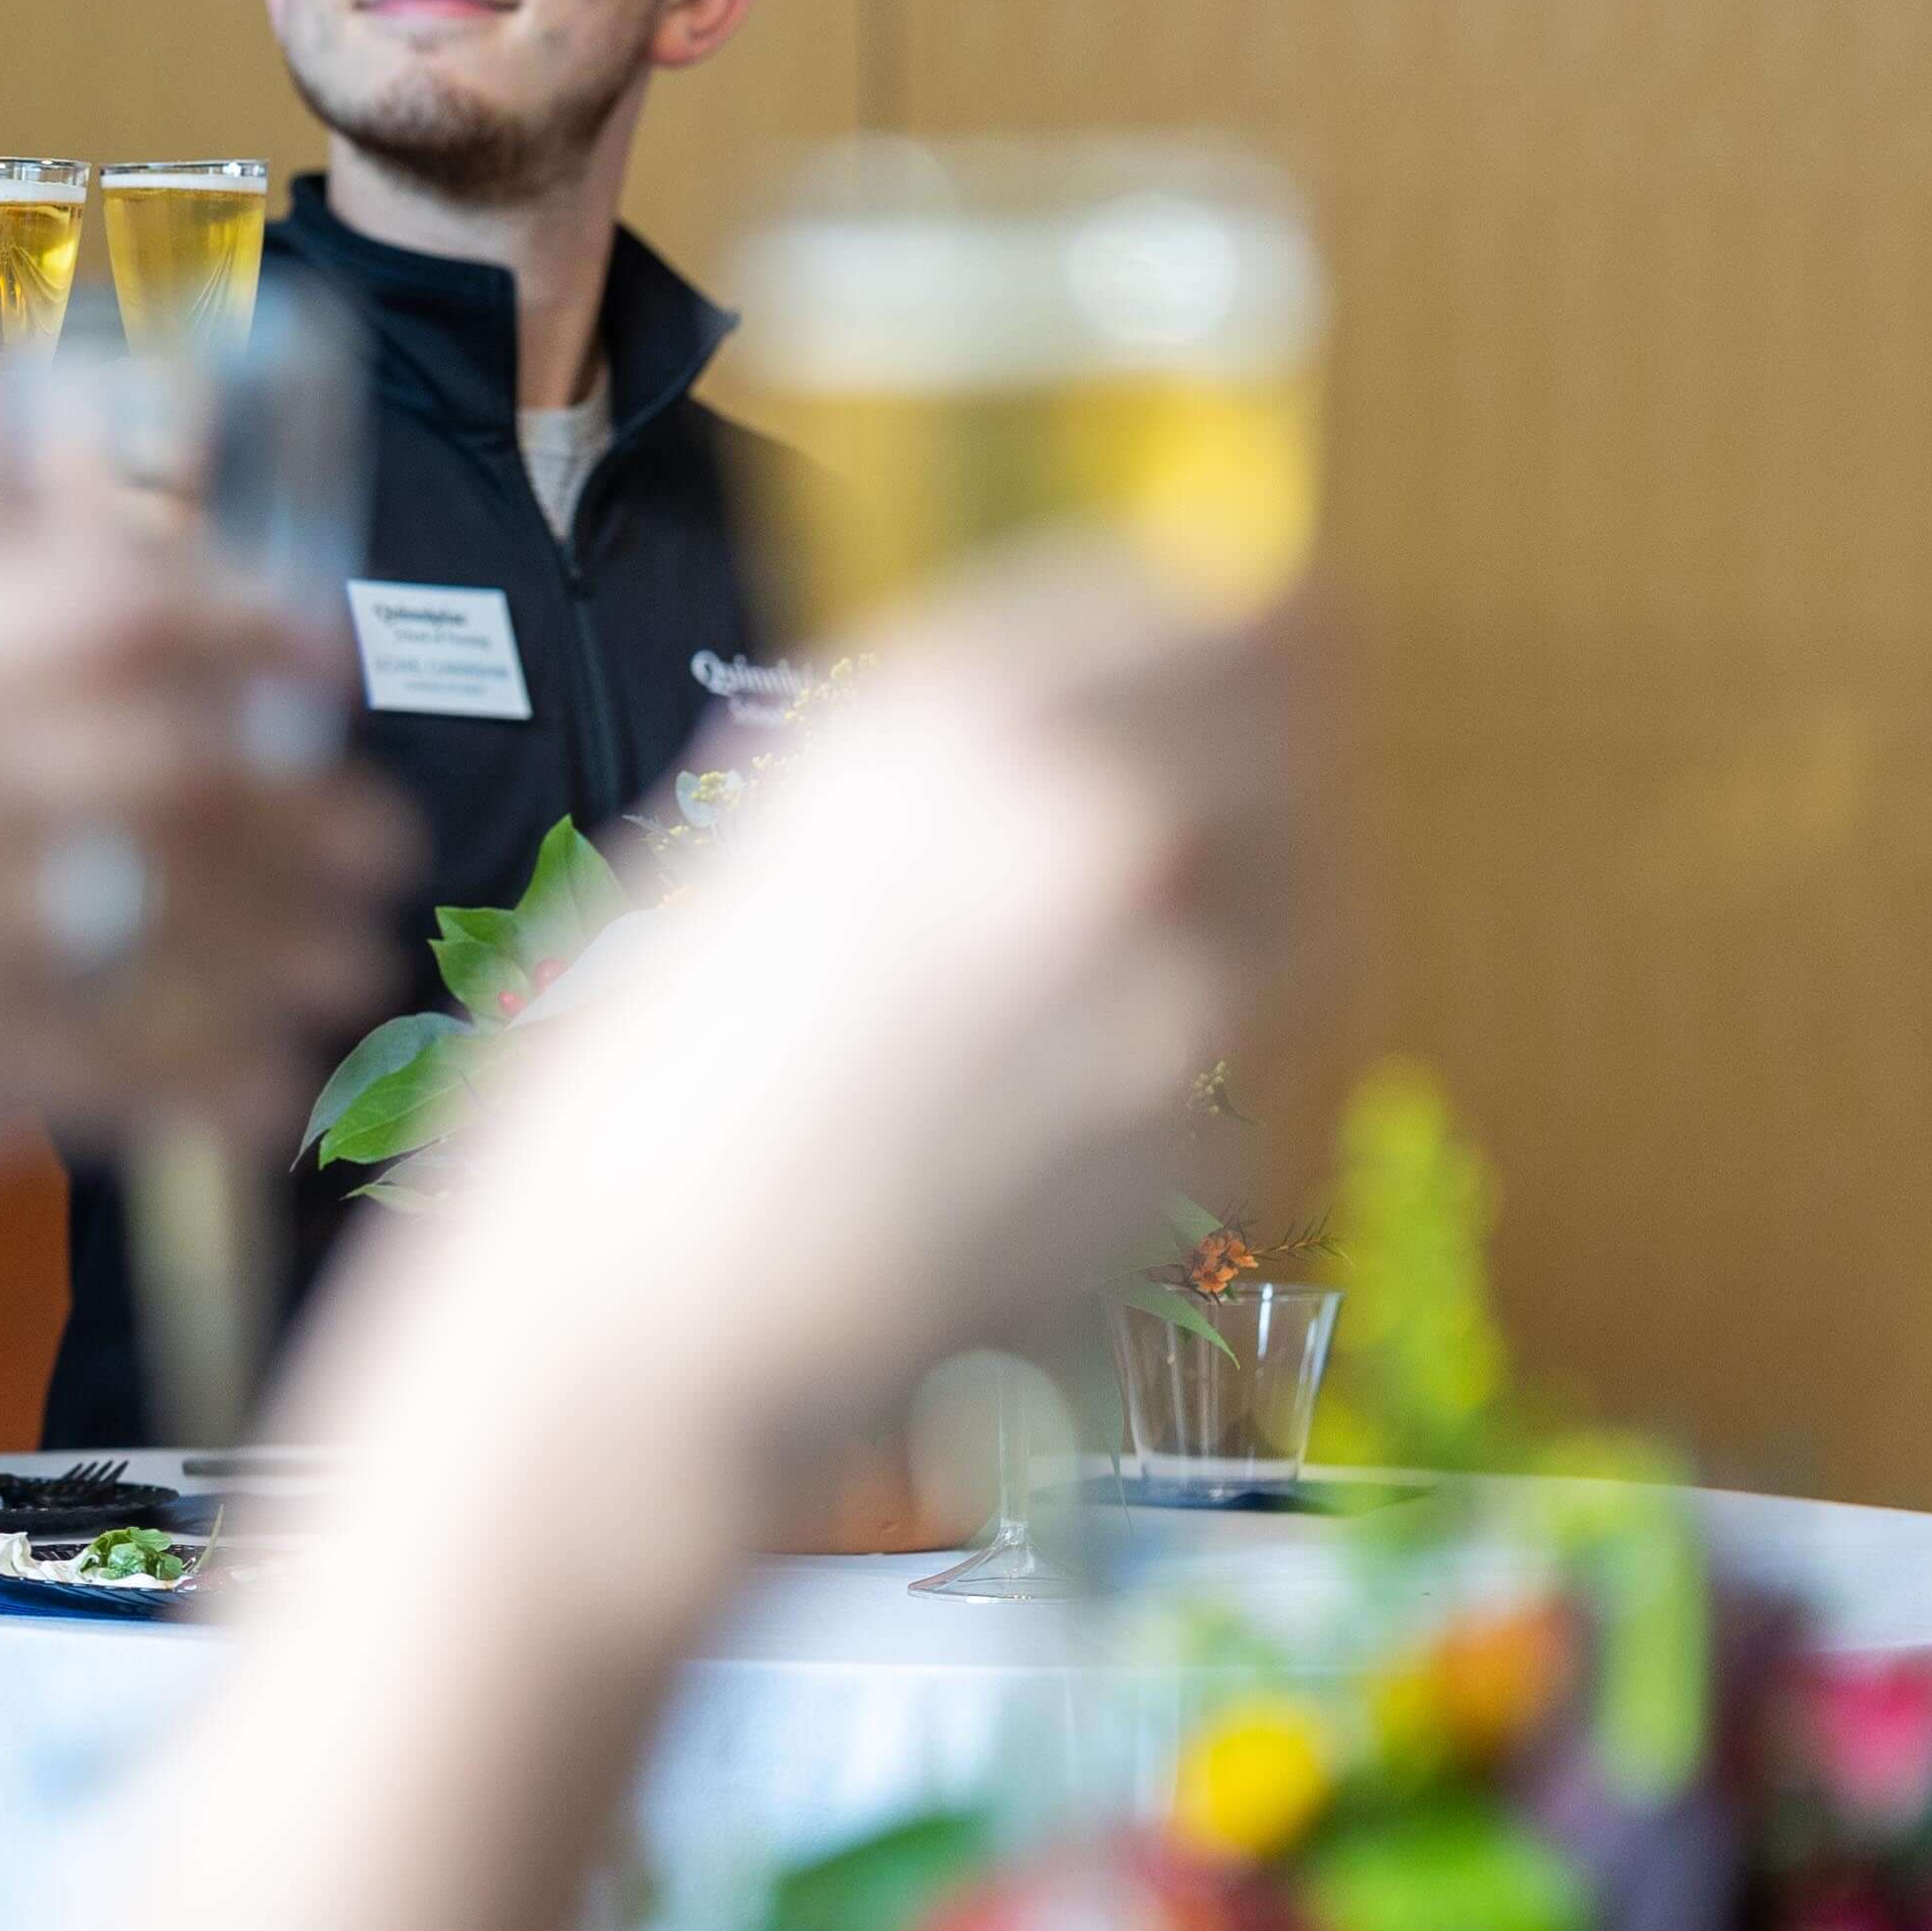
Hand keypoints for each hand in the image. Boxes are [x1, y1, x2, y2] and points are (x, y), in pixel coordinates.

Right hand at [0, 534, 412, 1247]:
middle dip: (309, 809)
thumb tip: (97, 654)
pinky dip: (225, 1073)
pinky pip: (148, 1059)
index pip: (120, 607)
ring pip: (197, 916)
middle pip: (194, 763)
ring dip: (294, 941)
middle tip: (370, 834)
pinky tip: (258, 1082)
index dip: (248, 626)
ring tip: (340, 957)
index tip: (313, 658)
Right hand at [425, 553, 1314, 1457]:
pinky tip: (1030, 1137)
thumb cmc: (625, 1097)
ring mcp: (1174, 998)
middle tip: (1140, 856)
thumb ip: (911, 772)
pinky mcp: (1208, 1155)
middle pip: (1305, 741)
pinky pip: (1245, 1083)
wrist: (635, 1327)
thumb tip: (1033, 727)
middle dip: (1242, 789)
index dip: (1234, 645)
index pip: (1237, 603)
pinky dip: (1174, 1099)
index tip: (1224, 673)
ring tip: (1056, 1019)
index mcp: (961, 713)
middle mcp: (1095, 826)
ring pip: (1298, 917)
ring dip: (1223, 946)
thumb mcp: (737, 846)